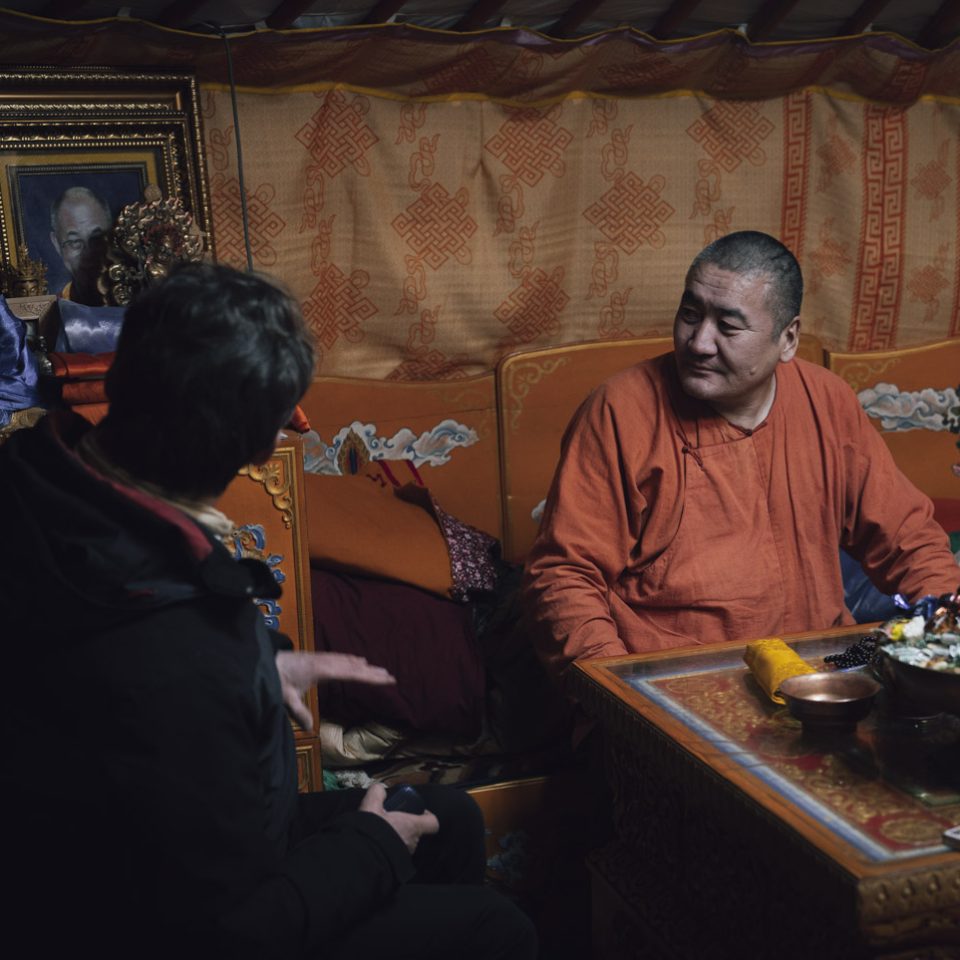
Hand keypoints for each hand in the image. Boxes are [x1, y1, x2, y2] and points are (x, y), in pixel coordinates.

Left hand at [274, 651, 394, 731]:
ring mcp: (321, 658)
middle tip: (391, 676)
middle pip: (353, 666)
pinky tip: (356, 661)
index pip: (351, 673)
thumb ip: (298, 712)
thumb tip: (310, 728)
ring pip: (347, 661)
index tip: (386, 679)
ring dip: (364, 665)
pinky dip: (352, 660)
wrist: (265, 660)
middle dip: (372, 671)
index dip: (369, 676)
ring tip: (378, 669)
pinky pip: (340, 658)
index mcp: (321, 669)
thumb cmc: (275, 678)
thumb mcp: (285, 698)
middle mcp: (325, 661)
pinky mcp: (317, 658)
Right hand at [359, 782, 438, 854]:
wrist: (362, 857)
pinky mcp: (395, 864)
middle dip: (406, 824)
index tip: (418, 811)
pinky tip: (377, 842)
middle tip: (393, 818)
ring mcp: (405, 854)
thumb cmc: (373, 831)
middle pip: (417, 831)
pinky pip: (396, 852)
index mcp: (413, 826)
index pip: (432, 823)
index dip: (428, 815)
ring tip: (382, 831)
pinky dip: (390, 847)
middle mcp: (413, 842)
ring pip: (406, 841)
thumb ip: (378, 792)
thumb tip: (380, 790)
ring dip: (397, 836)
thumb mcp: (372, 804)